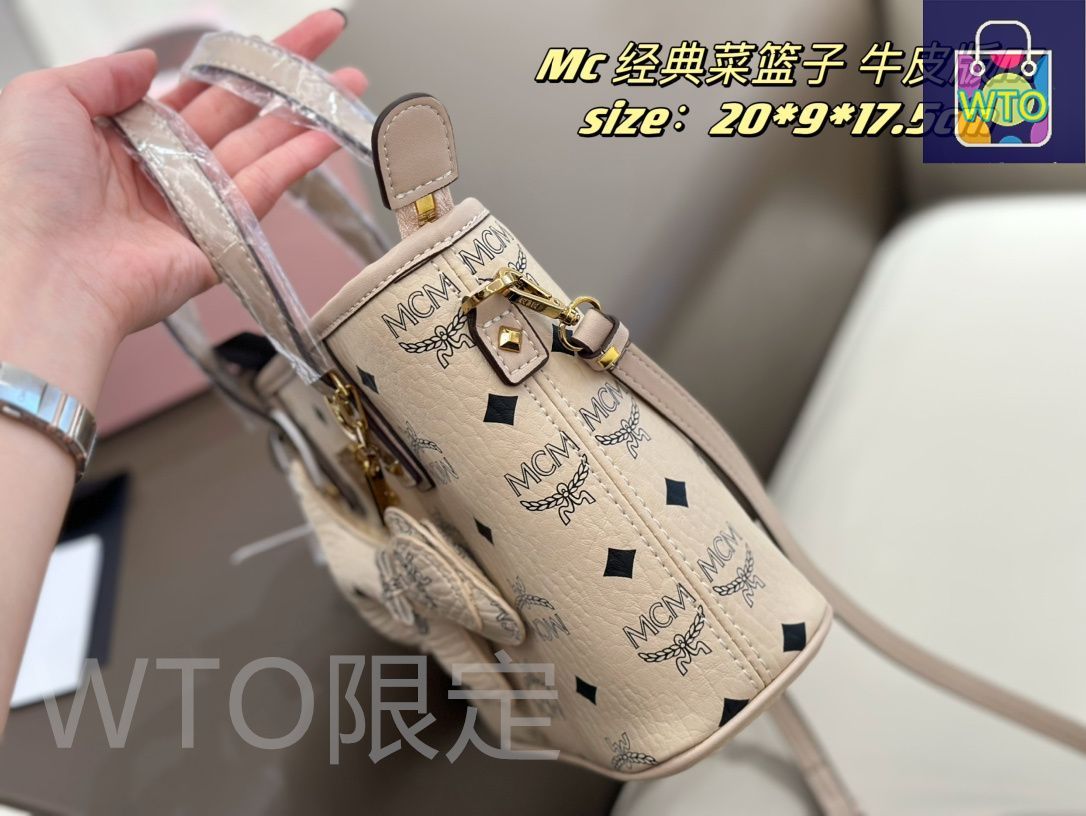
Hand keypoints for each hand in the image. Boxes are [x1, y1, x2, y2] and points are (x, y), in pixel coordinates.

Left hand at [0, 10, 363, 405]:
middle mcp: (168, 167)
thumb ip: (103, 73)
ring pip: (265, 146)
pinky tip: (330, 133)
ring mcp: (199, 205)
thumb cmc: (27, 194)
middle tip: (333, 42)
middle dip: (289, 76)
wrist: (44, 271)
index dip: (241, 56)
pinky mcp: (223, 240)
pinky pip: (267, 189)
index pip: (199, 84)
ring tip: (351, 87)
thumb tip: (153, 60)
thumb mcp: (43, 100)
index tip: (277, 34)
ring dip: (310, 115)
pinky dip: (301, 161)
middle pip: (243, 109)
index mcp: (127, 133)